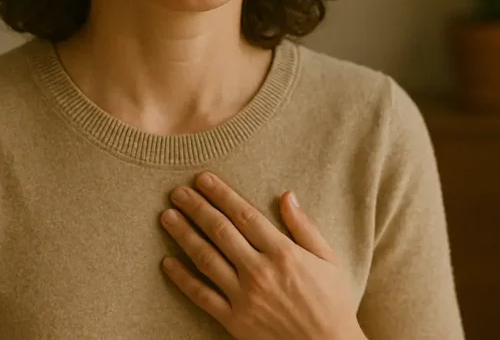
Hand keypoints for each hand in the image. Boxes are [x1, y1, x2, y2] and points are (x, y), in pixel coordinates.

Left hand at [160, 172, 365, 339]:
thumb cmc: (332, 304)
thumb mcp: (329, 259)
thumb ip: (305, 227)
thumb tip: (287, 195)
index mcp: (283, 252)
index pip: (244, 215)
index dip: (221, 194)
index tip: (203, 179)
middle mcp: (259, 271)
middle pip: (220, 231)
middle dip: (196, 208)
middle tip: (177, 192)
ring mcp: (244, 296)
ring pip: (206, 258)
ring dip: (184, 234)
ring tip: (167, 216)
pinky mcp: (234, 320)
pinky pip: (202, 295)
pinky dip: (182, 278)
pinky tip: (168, 263)